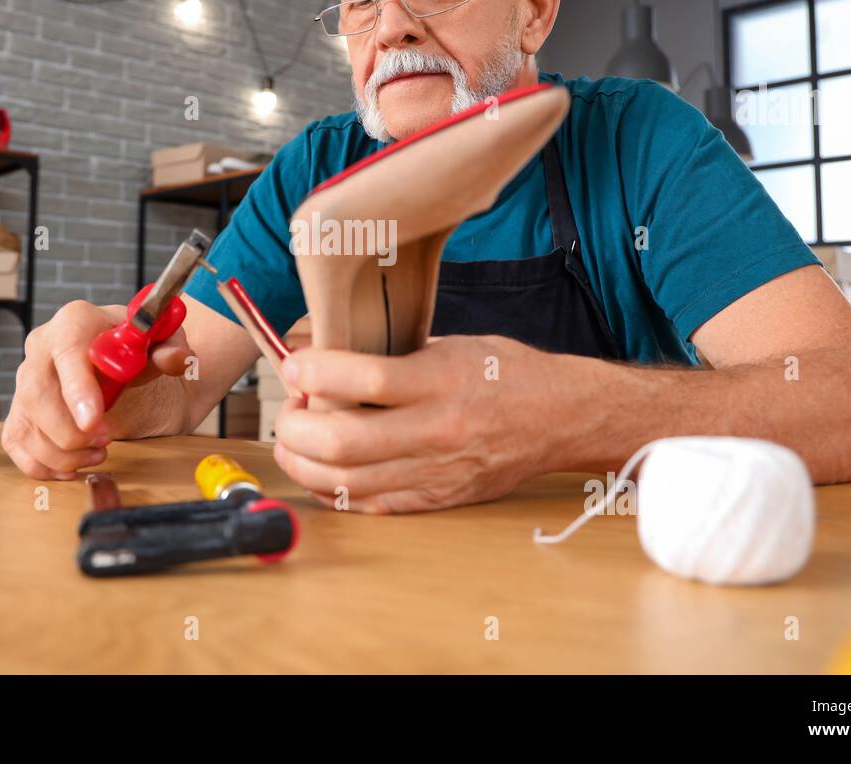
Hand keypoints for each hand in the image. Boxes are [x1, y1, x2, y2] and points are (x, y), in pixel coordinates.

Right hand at [1, 300, 193, 479]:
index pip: (66, 352)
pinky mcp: (22, 410)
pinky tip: (73, 465)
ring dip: (62, 452)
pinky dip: (42, 463)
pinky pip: (16, 443)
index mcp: (75, 322)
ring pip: (26, 424)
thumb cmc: (140, 348)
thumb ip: (171, 349)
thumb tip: (173, 359)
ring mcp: (26, 380)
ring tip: (99, 452)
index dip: (77, 389)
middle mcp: (42, 347)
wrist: (126, 363)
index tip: (93, 421)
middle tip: (106, 440)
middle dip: (72, 431)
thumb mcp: (164, 341)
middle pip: (38, 395)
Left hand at [272, 335, 571, 512]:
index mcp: (443, 381)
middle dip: (296, 426)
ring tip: (293, 441)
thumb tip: (324, 357)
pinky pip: (369, 505)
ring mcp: (437, 472)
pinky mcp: (437, 498)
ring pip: (347, 481)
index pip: (365, 380)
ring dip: (303, 462)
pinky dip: (331, 489)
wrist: (561, 417)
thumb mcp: (452, 345)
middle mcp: (438, 430)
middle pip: (344, 441)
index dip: (315, 373)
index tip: (294, 364)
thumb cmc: (505, 373)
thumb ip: (392, 355)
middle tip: (289, 409)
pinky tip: (318, 470)